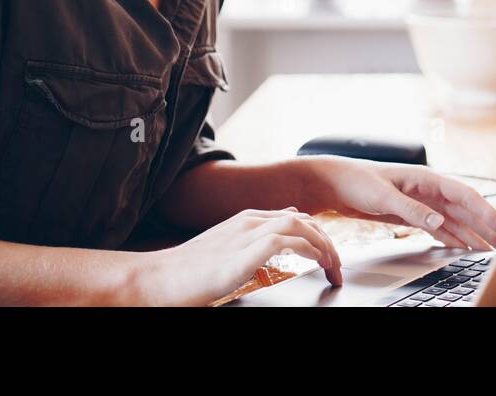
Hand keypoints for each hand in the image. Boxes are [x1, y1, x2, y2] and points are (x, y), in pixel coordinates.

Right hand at [139, 207, 342, 305]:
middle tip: (337, 265)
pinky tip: (316, 261)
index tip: (328, 254)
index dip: (316, 234)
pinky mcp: (244, 252)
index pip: (294, 216)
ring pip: (300, 225)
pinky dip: (307, 248)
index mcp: (245, 219)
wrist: (158, 279)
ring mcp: (246, 233)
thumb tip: (266, 247)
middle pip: (303, 219)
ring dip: (323, 244)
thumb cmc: (187, 271)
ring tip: (333, 266)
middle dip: (326, 239)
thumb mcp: (224, 252)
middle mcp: (249, 221)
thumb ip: (248, 245)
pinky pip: (286, 241)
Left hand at [300, 156, 495, 250]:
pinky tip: (465, 248)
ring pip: (456, 220)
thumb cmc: (357, 181)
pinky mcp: (414, 214)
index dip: (484, 211)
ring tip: (491, 248)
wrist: (336, 183)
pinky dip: (455, 238)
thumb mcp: (383, 196)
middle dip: (486, 224)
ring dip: (474, 233)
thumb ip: (412, 210)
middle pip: (465, 209)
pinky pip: (441, 228)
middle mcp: (429, 190)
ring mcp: (423, 202)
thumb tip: (440, 222)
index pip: (463, 195)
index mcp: (426, 179)